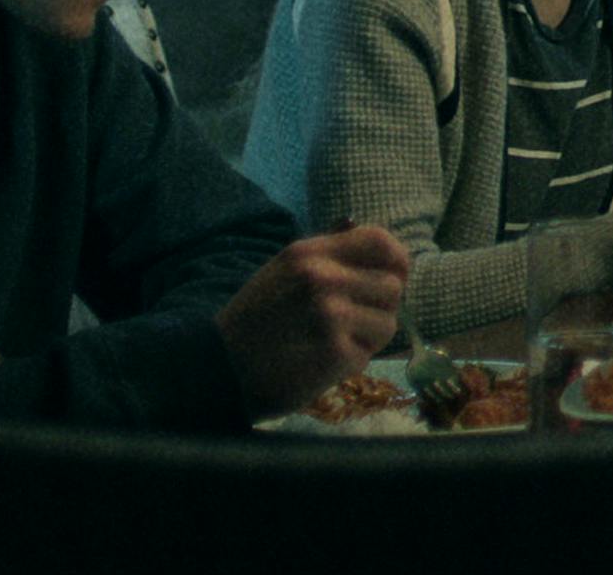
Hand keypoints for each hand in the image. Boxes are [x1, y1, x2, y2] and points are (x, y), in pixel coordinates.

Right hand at [216, 224, 408, 414]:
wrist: (216, 370)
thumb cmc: (253, 321)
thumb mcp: (282, 272)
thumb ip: (331, 256)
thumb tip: (386, 248)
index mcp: (309, 253)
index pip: (380, 242)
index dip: (396, 262)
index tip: (392, 279)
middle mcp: (322, 278)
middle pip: (392, 287)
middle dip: (378, 309)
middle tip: (349, 324)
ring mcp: (329, 315)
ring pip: (388, 324)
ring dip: (367, 339)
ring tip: (332, 344)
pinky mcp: (333, 353)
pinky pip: (367, 355)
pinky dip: (350, 363)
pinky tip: (321, 364)